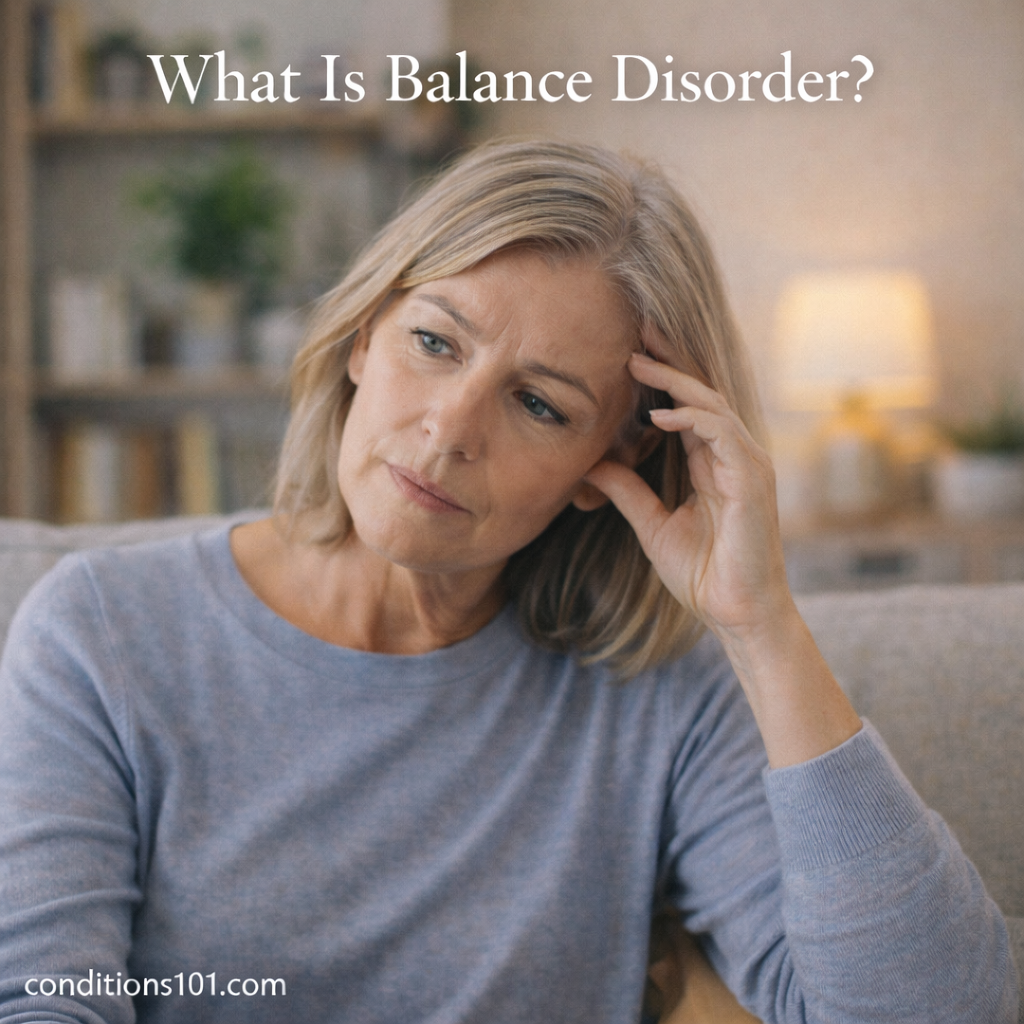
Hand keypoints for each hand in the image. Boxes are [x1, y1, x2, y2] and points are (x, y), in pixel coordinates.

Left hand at [586, 342, 860, 767]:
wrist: (736, 612)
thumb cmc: (703, 574)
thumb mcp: (652, 525)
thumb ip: (627, 491)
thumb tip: (593, 464)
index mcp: (711, 463)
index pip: (685, 407)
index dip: (660, 377)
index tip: (627, 352)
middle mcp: (732, 456)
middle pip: (701, 393)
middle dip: (669, 359)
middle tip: (637, 328)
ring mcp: (746, 464)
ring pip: (713, 404)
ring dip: (675, 380)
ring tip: (636, 361)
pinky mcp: (753, 478)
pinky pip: (723, 433)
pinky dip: (692, 419)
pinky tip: (657, 415)